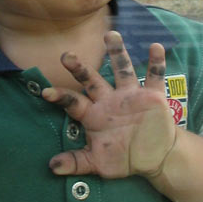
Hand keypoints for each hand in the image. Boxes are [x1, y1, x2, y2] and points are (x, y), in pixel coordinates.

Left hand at [43, 31, 177, 179]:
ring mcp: (131, 95)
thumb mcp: (98, 163)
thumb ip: (76, 162)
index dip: (60, 96)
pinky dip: (157, 61)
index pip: (73, 102)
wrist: (154, 158)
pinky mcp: (152, 95)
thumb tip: (52, 167)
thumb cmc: (123, 157)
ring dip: (117, 52)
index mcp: (94, 114)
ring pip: (122, 69)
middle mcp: (109, 100)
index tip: (45, 92)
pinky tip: (155, 46)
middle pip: (92, 79)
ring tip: (110, 34)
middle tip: (65, 55)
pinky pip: (155, 75)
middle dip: (79, 68)